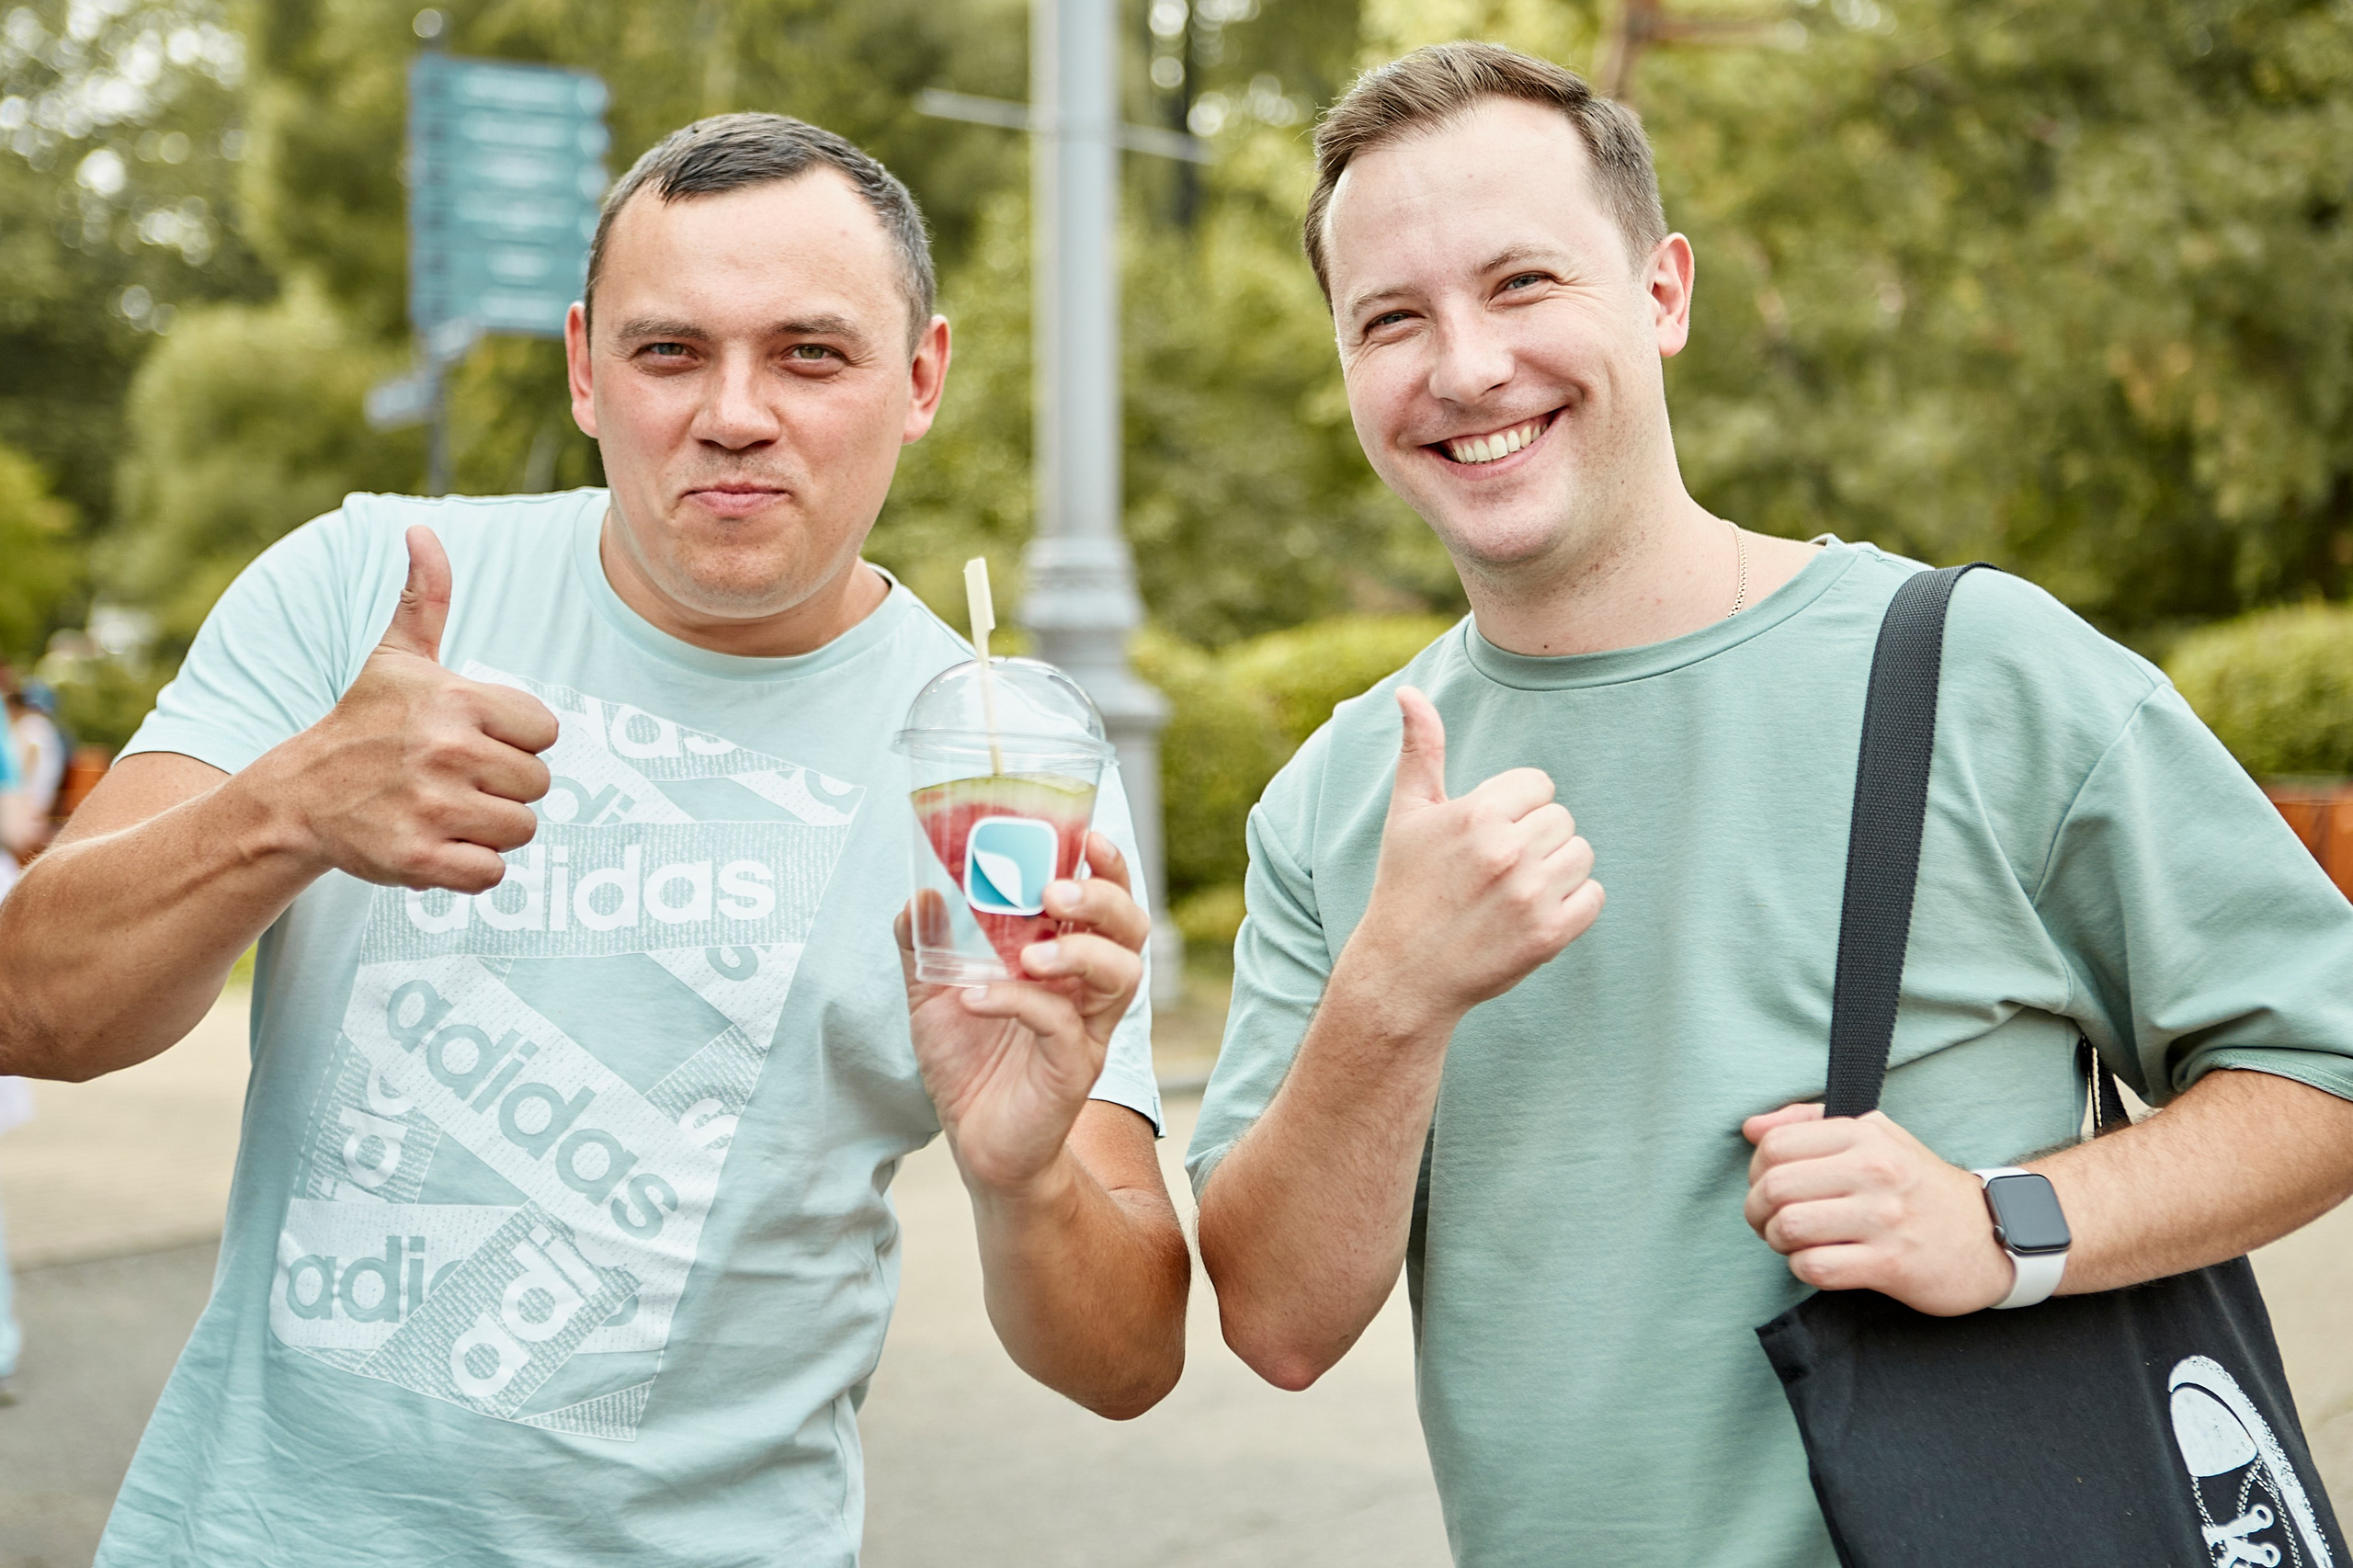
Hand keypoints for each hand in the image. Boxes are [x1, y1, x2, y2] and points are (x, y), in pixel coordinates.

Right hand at [267, 525, 559, 891]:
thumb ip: (425, 597)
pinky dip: (471, 867)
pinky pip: (491, 873)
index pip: (546, 732)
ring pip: (521, 829)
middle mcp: (447, 752)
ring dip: (489, 827)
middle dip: (503, 786)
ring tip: (443, 809)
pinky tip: (436, 843)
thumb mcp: (394, 657)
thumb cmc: (363, 723)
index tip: (470, 739)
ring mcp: (432, 808)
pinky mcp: (419, 860)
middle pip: (538, 785)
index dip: (515, 740)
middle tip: (452, 779)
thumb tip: (421, 530)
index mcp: (457, 701)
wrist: (299, 795)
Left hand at [899, 831, 1149, 1195]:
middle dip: (1103, 900)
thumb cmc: (970, 1065)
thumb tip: (919, 894)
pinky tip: (979, 998)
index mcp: (1068, 960)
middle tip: (1055, 892)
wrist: (975, 1144)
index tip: (1087, 837)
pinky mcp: (1072, 1069)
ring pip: (1121, 976)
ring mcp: (1087, 1030)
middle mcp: (1089, 990)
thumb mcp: (935, 995)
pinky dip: (1019, 1002)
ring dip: (1079, 951)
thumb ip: (925, 945)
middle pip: (1131, 930)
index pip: (1109, 902)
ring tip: (1029, 951)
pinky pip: (1060, 1025)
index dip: (1110, 867)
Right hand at [1341, 687, 1603, 1031]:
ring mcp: (1530, 896)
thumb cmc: (1405, 886)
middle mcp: (1507, 852)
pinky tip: (1534, 914)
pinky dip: (1573, 904)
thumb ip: (1420, 750)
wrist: (1404, 973)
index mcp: (1477, 814)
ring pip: (1581, 854)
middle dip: (1536, 839)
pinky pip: (1594, 897)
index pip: (1539, 785)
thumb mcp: (1407, 814)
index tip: (1487, 836)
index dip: (1516, 808)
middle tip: (1497, 869)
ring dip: (1557, 869)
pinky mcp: (1549, 935)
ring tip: (1515, 890)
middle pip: (1561, 818)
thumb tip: (1408, 691)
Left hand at [1742, 1103, 2015, 1314]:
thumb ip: (1809, 1123)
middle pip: (1774, 1187)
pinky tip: (1818, 1262)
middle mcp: (1874, 1172)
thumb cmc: (1919, 1184)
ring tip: (1792, 1242)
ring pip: (1789, 1228)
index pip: (1775, 1145)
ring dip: (1777, 1241)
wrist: (1992, 1233)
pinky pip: (1816, 1268)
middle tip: (1769, 1221)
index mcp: (1865, 1137)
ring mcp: (1883, 1219)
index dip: (1755, 1169)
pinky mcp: (1891, 1264)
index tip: (1766, 1185)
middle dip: (1757, 1210)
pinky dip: (1803, 1268)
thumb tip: (1751, 1127)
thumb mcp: (1876, 1135)